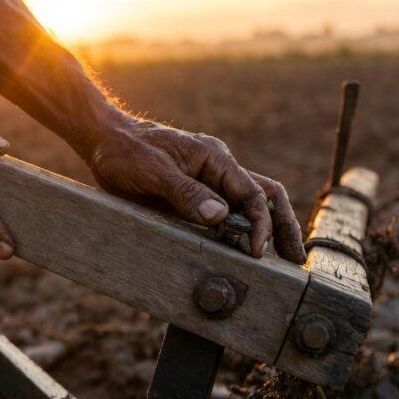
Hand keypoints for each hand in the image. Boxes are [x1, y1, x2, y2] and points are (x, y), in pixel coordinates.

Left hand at [85, 112, 305, 263]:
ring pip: (248, 203)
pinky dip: (239, 230)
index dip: (260, 224)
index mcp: (214, 158)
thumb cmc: (126, 151)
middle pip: (264, 195)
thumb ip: (185, 193)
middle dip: (281, 226)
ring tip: (281, 257)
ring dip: (266, 228)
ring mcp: (207, 181)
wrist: (103, 141)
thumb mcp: (153, 172)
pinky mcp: (193, 194)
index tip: (257, 252)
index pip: (252, 194)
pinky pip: (224, 212)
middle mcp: (217, 169)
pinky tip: (243, 250)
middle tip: (295, 258)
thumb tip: (221, 217)